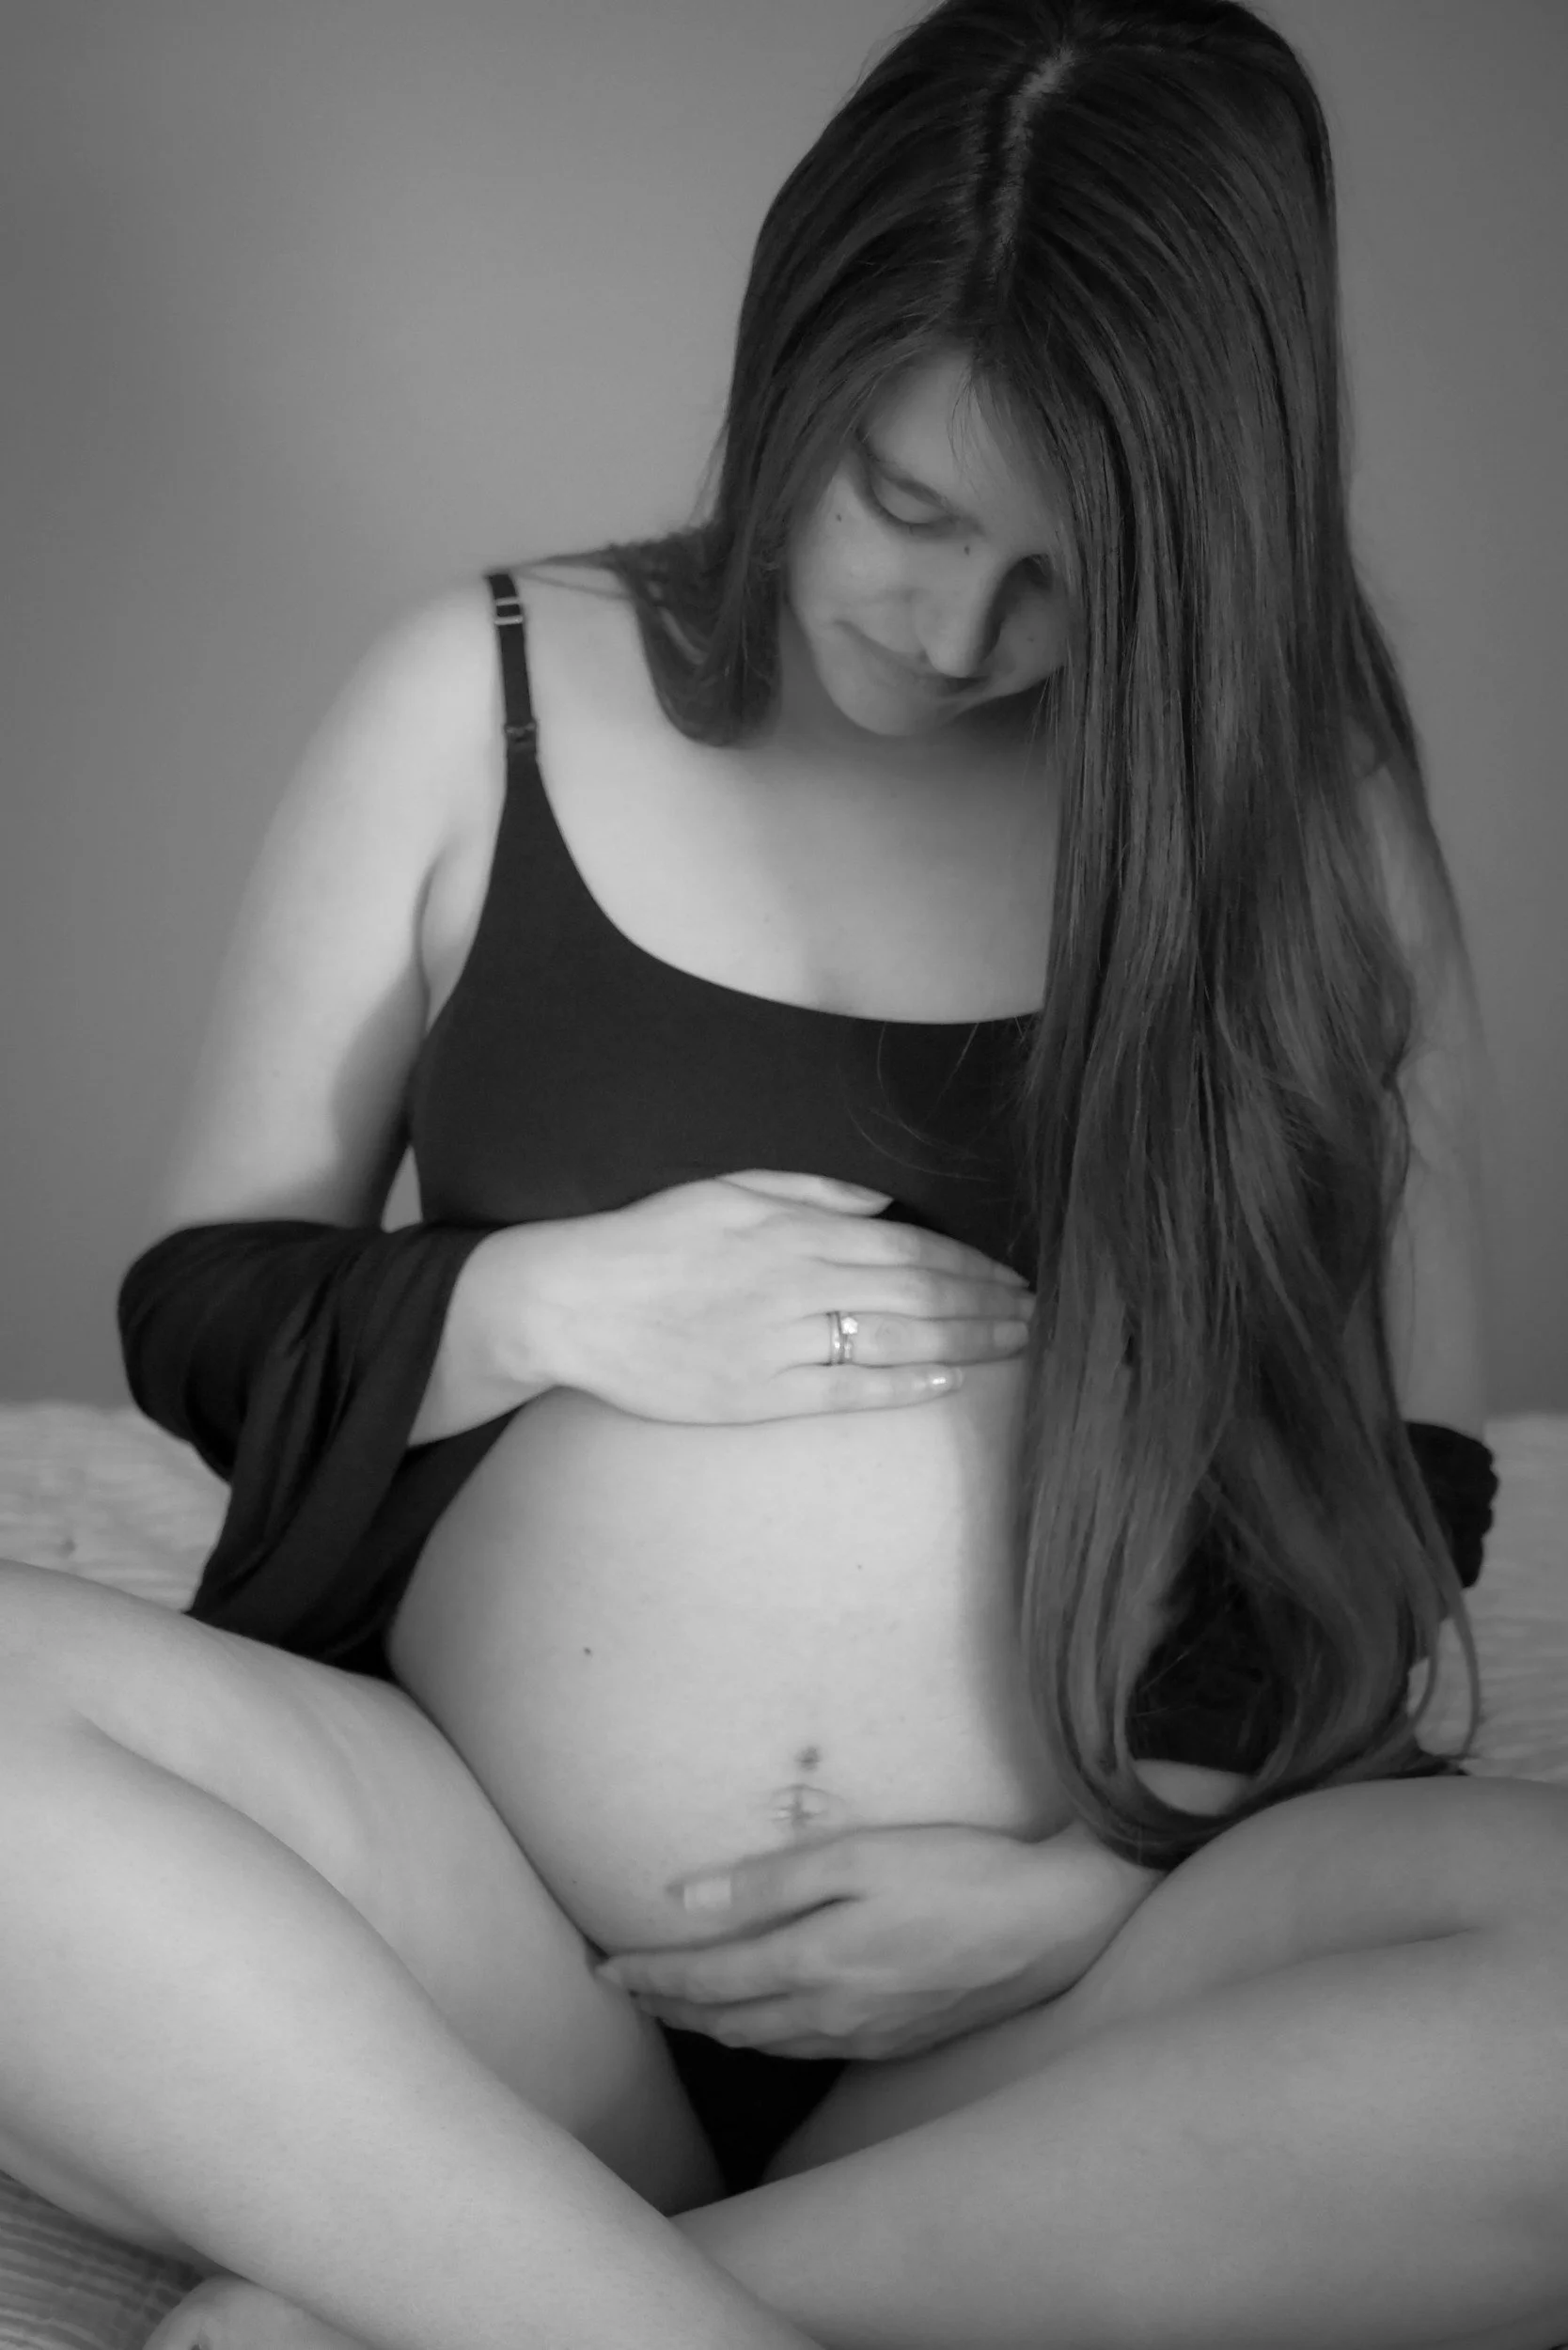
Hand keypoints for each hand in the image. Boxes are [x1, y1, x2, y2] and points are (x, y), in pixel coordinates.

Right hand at [527, 1168, 1034, 1424]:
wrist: (572, 1301)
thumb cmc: (649, 1240)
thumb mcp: (727, 1189)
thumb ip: (809, 1191)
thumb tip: (883, 1203)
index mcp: (795, 1230)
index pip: (910, 1248)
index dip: (973, 1265)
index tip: (1015, 1275)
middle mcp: (799, 1283)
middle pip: (918, 1294)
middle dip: (987, 1305)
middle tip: (1039, 1316)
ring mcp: (781, 1342)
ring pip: (895, 1341)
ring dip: (965, 1343)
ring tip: (1015, 1347)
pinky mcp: (759, 1394)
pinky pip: (846, 1391)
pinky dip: (902, 1388)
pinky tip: (947, 1384)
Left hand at [592, 1819, 1159, 2060]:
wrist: (1053, 1922)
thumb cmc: (957, 1872)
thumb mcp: (859, 1856)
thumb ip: (770, 1881)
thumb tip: (685, 1900)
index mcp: (813, 1966)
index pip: (703, 1983)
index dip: (647, 1978)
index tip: (602, 1969)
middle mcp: (831, 2016)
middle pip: (725, 2023)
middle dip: (668, 2009)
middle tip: (625, 1991)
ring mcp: (867, 2037)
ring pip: (765, 2045)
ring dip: (712, 2028)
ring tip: (679, 2009)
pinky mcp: (899, 2040)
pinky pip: (809, 2051)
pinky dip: (766, 2038)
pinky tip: (765, 2025)